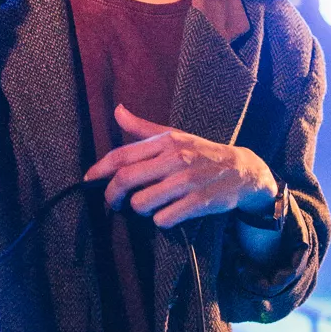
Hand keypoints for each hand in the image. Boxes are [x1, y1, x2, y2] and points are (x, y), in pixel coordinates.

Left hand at [84, 104, 278, 228]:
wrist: (242, 171)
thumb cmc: (201, 153)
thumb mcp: (174, 136)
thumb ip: (143, 128)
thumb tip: (117, 111)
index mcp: (166, 141)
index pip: (123, 155)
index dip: (100, 169)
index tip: (88, 179)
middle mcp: (175, 158)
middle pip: (126, 180)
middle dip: (113, 195)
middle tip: (113, 203)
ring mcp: (187, 181)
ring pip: (142, 203)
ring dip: (139, 209)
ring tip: (146, 207)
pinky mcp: (199, 202)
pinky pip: (164, 218)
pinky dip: (160, 220)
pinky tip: (167, 214)